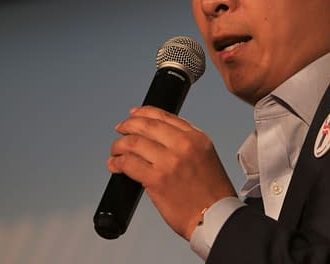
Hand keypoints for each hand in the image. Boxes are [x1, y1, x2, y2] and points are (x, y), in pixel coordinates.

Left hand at [107, 105, 236, 239]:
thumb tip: (157, 134)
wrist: (214, 217)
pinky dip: (117, 163)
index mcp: (196, 138)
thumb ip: (185, 141)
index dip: (143, 112)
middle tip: (120, 129)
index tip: (134, 114)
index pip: (164, 116)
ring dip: (119, 145)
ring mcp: (169, 161)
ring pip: (133, 143)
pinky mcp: (156, 179)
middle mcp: (183, 145)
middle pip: (146, 125)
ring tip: (116, 151)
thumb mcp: (205, 155)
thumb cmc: (211, 192)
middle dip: (128, 125)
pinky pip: (128, 164)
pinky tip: (115, 165)